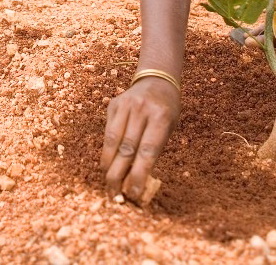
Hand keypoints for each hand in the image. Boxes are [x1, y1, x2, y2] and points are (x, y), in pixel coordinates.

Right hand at [100, 76, 179, 199]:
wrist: (156, 80)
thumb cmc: (166, 111)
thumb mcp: (168, 129)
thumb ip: (154, 151)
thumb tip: (136, 181)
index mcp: (161, 117)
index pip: (148, 151)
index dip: (139, 175)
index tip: (135, 194)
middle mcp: (142, 109)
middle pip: (127, 148)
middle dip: (119, 175)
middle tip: (116, 195)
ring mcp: (126, 105)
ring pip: (113, 141)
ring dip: (109, 165)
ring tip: (108, 183)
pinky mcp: (113, 104)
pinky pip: (108, 132)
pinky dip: (107, 151)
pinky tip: (107, 164)